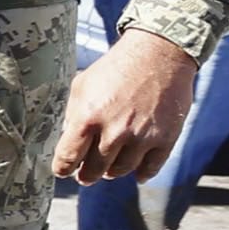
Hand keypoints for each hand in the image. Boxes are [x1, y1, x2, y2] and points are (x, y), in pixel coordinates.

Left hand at [53, 26, 198, 184]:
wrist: (158, 54)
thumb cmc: (115, 68)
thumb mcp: (82, 86)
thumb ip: (72, 115)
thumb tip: (66, 140)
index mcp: (88, 118)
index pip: (68, 158)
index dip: (63, 168)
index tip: (63, 170)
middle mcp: (115, 131)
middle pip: (94, 171)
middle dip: (86, 175)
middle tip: (85, 175)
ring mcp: (142, 137)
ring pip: (121, 171)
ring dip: (112, 172)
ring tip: (109, 168)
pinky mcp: (165, 138)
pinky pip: (150, 168)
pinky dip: (141, 173)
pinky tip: (136, 172)